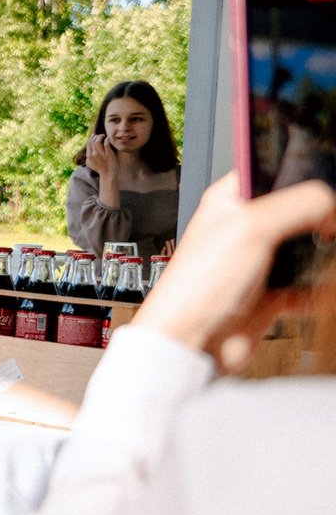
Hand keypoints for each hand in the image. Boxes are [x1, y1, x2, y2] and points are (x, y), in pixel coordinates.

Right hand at [85, 132, 114, 175]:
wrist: (108, 175)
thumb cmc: (100, 169)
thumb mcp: (90, 164)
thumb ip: (88, 157)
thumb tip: (87, 150)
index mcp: (89, 156)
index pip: (88, 144)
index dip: (91, 138)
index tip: (94, 135)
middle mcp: (93, 154)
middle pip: (92, 141)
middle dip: (95, 136)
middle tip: (100, 135)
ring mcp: (101, 154)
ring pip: (98, 141)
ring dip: (100, 136)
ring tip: (104, 136)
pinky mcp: (108, 154)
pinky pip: (106, 144)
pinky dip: (106, 139)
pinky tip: (108, 138)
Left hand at [130, 174, 335, 369]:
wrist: (192, 343)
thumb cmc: (199, 285)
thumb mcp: (252, 227)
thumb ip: (300, 204)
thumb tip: (332, 203)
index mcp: (231, 201)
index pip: (274, 171)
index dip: (304, 174)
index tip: (327, 188)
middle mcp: (245, 228)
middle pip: (299, 211)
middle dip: (323, 219)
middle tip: (331, 229)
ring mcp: (258, 261)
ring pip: (308, 248)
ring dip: (324, 256)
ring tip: (327, 259)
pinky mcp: (269, 293)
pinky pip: (308, 286)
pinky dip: (318, 291)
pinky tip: (317, 293)